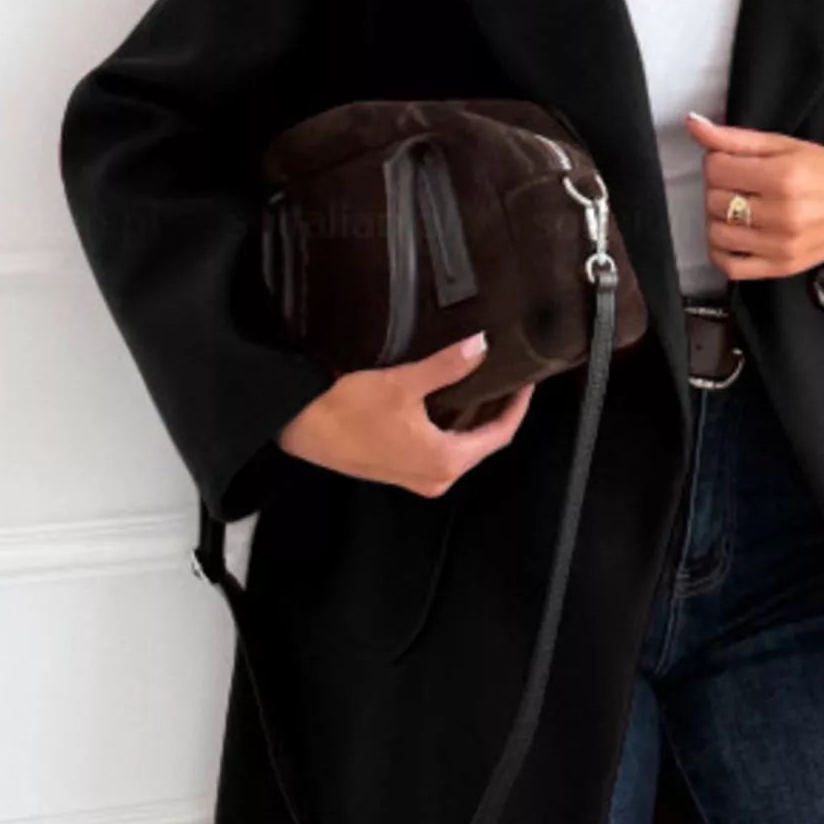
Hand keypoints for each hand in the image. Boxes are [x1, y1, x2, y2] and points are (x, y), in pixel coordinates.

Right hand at [278, 332, 534, 497]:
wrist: (296, 427)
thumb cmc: (344, 410)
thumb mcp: (402, 384)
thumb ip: (448, 366)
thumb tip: (481, 346)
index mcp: (445, 461)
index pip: (500, 434)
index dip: (518, 407)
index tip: (528, 382)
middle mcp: (436, 477)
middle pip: (483, 442)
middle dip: (497, 410)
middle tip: (509, 376)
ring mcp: (415, 476)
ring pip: (460, 445)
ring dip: (473, 417)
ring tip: (484, 381)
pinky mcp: (398, 468)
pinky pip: (439, 447)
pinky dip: (450, 424)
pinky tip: (448, 398)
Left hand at [685, 111, 823, 280]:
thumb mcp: (784, 145)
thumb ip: (735, 138)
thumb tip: (694, 125)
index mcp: (782, 177)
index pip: (715, 169)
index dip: (716, 162)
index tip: (730, 163)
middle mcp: (781, 213)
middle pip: (713, 201)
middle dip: (718, 189)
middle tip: (738, 185)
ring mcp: (780, 245)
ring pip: (716, 234)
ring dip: (717, 219)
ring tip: (737, 209)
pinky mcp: (781, 267)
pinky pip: (731, 267)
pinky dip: (722, 253)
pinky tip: (733, 237)